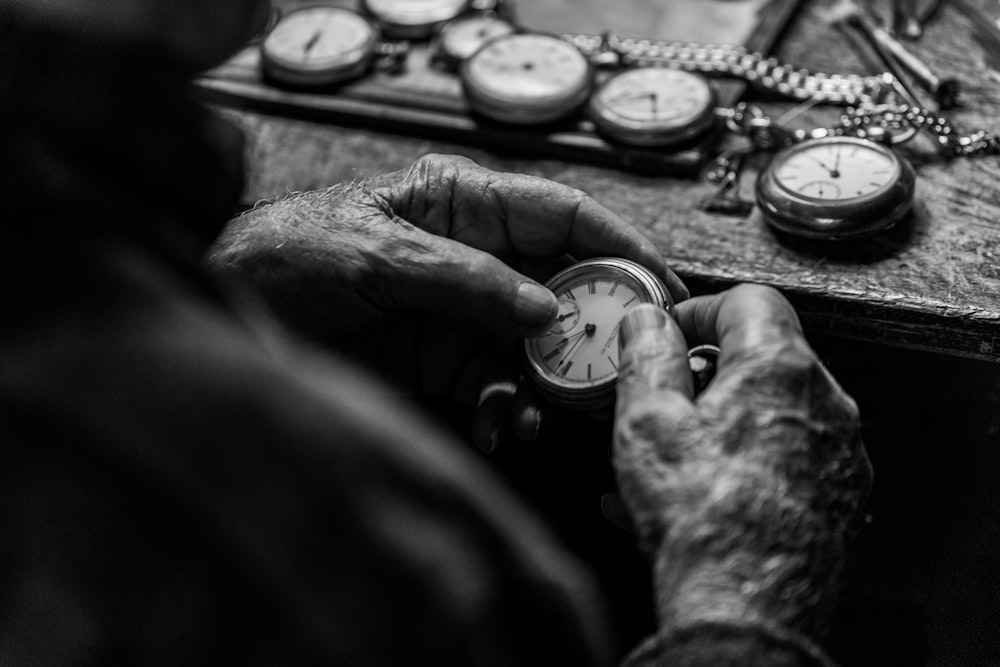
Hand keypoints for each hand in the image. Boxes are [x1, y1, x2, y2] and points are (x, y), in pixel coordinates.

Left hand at [210, 153, 686, 451]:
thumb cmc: (286, 253)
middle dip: (592, 324)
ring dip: (551, 378)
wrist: (226, 310)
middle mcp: (470, 257)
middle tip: (620, 367)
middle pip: (558, 282)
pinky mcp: (436, 362)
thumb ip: (465, 279)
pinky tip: (504, 426)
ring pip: (532, 343)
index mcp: (460, 204)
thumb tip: (547, 307)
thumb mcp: (377, 255)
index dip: (615, 239)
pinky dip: (506, 408)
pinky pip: (493, 385)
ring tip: (553, 410)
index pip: (558, 211)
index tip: (659, 279)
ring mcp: (457, 312)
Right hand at [612, 285, 870, 643]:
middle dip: (700, 375)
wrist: (746, 607)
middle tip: (658, 400)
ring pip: (766, 416)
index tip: (668, 333)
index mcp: (781, 367)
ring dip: (712, 426)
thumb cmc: (700, 515)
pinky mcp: (837, 498)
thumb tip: (647, 321)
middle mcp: (825, 403)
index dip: (698, 310)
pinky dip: (736, 465)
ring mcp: (837, 454)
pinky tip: (686, 497)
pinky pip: (780, 461)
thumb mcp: (647, 419)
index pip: (748, 301)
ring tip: (661, 460)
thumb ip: (646, 355)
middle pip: (760, 359)